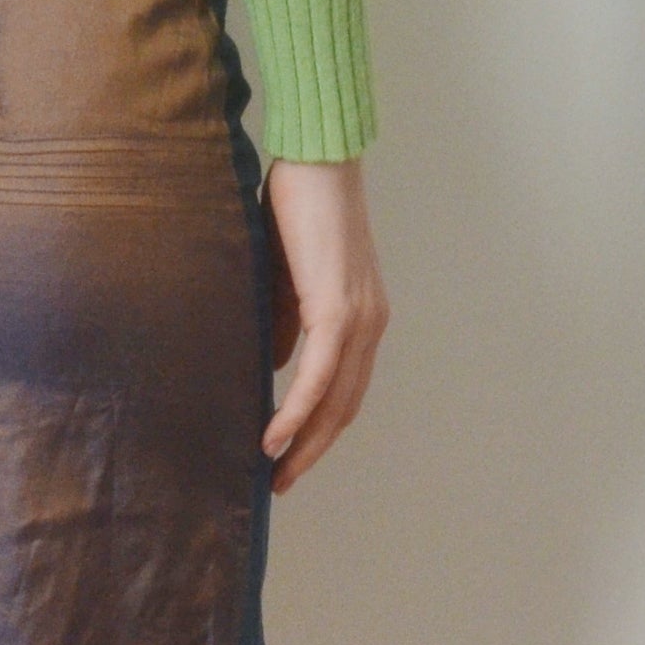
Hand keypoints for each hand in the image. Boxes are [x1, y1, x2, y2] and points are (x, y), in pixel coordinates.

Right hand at [258, 158, 386, 493]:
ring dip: (304, 441)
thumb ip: (286, 324)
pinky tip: (273, 436)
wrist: (317, 160)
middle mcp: (370, 323)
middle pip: (346, 407)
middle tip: (281, 484)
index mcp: (362, 318)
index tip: (290, 459)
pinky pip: (317, 374)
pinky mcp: (336, 307)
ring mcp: (358, 318)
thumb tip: (278, 368)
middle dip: (313, 450)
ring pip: (335, 399)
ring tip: (275, 472)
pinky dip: (296, 410)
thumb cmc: (298, 209)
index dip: (319, 430)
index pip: (346, 390)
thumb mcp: (289, 280)